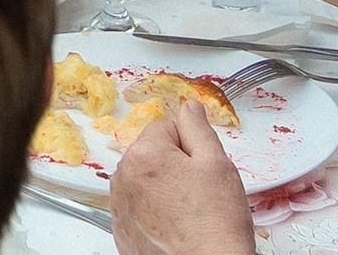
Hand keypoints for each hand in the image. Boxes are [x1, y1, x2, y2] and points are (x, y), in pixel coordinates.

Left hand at [110, 102, 254, 254]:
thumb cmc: (213, 226)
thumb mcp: (217, 165)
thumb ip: (198, 128)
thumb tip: (189, 107)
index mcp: (144, 155)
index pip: (166, 128)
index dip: (190, 147)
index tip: (201, 169)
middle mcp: (124, 178)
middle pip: (153, 153)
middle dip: (175, 167)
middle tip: (199, 193)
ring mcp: (120, 206)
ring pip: (146, 181)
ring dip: (164, 190)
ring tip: (189, 213)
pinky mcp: (122, 230)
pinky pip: (139, 207)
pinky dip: (155, 213)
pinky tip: (176, 227)